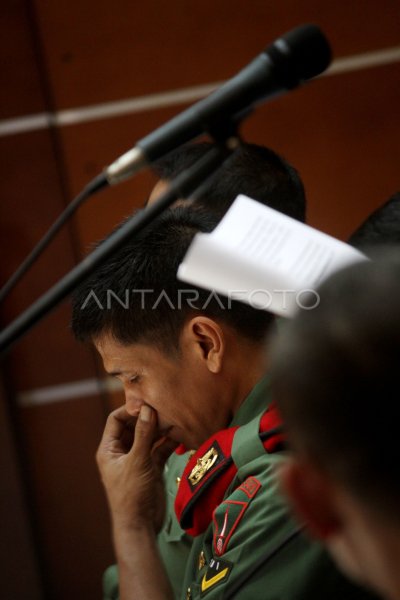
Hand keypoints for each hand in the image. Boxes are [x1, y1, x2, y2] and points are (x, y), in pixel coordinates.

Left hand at [96, 404, 177, 532]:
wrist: (141, 526)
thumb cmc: (131, 494)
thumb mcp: (137, 461)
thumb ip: (143, 434)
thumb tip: (146, 408)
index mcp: (109, 449)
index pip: (115, 420)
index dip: (130, 410)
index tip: (147, 403)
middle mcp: (122, 451)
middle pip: (134, 426)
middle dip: (148, 417)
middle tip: (165, 408)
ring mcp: (137, 459)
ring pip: (149, 437)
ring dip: (161, 429)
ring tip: (175, 419)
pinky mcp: (151, 467)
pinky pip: (160, 449)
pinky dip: (169, 442)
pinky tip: (180, 435)